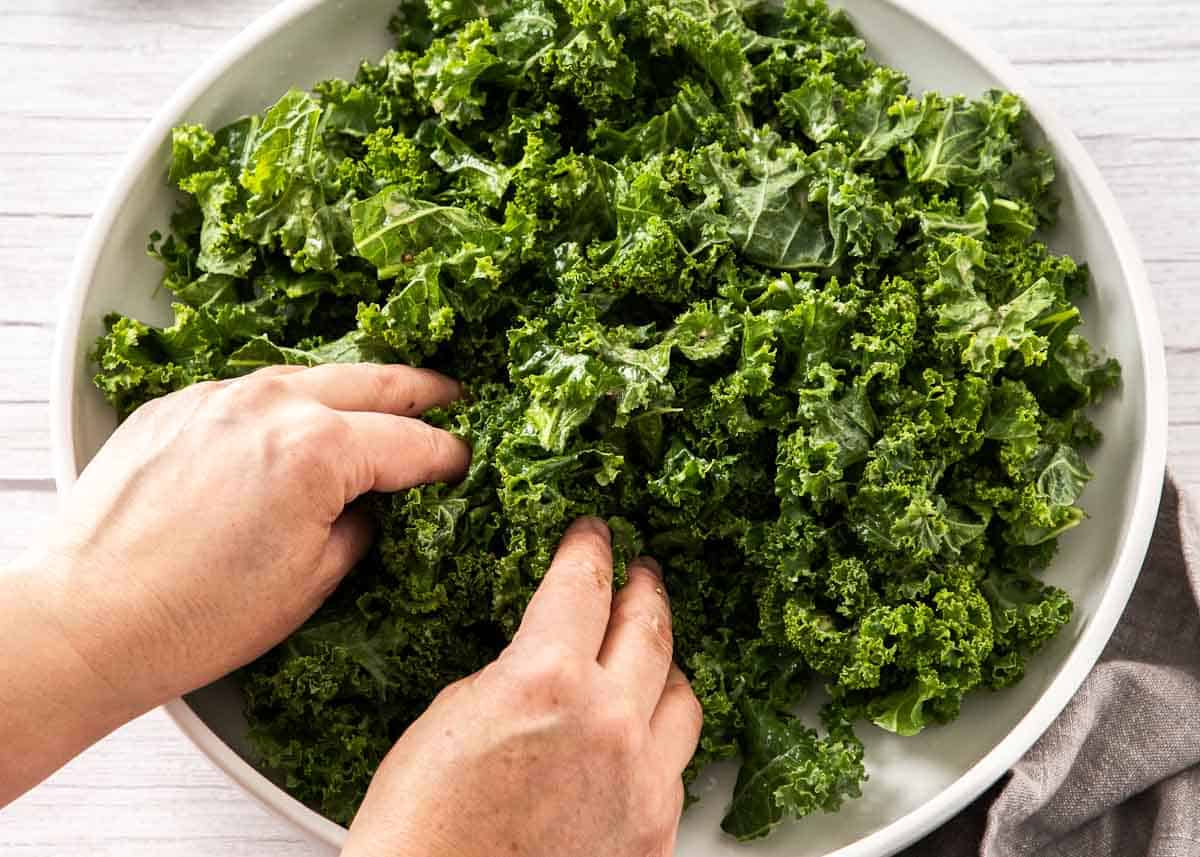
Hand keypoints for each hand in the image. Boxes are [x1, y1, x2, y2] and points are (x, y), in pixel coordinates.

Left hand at [2, 363, 467, 802]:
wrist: (86, 620)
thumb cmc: (195, 616)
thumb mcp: (311, 582)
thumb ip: (358, 526)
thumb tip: (370, 506)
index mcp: (318, 450)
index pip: (410, 443)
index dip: (447, 455)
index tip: (463, 463)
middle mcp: (271, 404)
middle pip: (373, 382)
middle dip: (422, 391)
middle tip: (453, 396)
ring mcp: (218, 396)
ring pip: (312, 375)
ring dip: (355, 388)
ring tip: (383, 399)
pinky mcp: (176, 405)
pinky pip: (252, 390)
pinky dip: (288, 402)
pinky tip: (297, 423)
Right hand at [342, 517, 703, 856]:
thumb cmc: (420, 831)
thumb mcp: (452, 718)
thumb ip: (514, 676)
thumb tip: (542, 665)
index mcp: (549, 678)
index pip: (583, 583)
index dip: (590, 547)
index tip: (595, 533)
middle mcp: (610, 722)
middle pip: (649, 627)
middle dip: (643, 588)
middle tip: (640, 571)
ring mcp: (641, 780)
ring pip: (682, 694)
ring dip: (664, 661)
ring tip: (650, 650)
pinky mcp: (653, 832)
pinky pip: (677, 764)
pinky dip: (662, 736)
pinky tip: (643, 732)